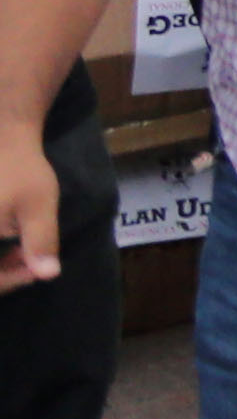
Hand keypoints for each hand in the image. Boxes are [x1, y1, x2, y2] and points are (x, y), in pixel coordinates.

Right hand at [0, 125, 52, 290]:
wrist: (4, 138)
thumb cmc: (21, 169)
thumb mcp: (37, 207)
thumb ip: (40, 242)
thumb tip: (49, 275)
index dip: (9, 280)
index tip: (36, 272)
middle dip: (3, 274)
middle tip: (33, 264)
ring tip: (25, 254)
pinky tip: (12, 245)